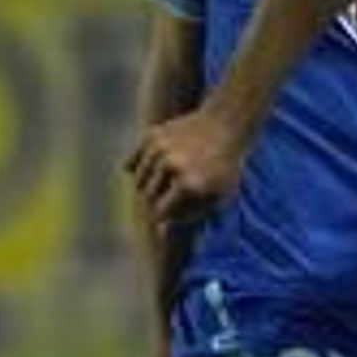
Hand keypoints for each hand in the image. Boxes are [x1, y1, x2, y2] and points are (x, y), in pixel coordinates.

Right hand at [125, 104, 244, 225]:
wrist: (224, 125)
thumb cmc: (224, 169)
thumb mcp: (219, 197)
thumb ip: (192, 218)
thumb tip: (161, 231)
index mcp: (189, 184)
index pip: (161, 212)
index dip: (167, 214)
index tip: (175, 210)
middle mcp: (171, 166)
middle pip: (148, 197)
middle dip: (159, 199)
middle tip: (175, 192)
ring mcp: (160, 149)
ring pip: (139, 180)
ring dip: (150, 184)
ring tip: (169, 179)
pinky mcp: (151, 136)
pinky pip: (132, 163)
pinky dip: (140, 167)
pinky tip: (158, 165)